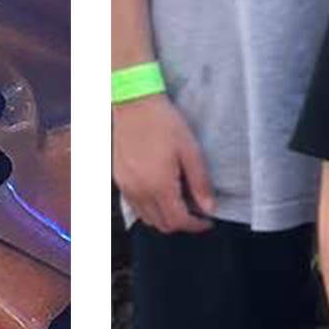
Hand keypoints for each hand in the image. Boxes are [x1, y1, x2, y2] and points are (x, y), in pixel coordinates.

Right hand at [114, 93, 215, 231]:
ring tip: (178, 202)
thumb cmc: (164, 123)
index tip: (208, 220)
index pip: (179, 221)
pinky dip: (149, 208)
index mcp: (159, 185)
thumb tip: (210, 209)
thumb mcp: (190, 150)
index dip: (196, 225)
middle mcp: (140, 191)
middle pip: (162, 225)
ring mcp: (126, 187)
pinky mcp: (119, 180)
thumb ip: (200, 183)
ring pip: (147, 219)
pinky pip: (135, 206)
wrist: (133, 103)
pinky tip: (159, 192)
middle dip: (182, 223)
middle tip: (196, 211)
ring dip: (164, 217)